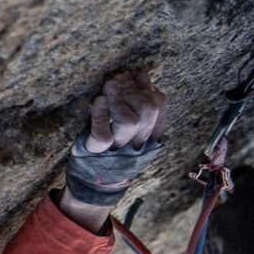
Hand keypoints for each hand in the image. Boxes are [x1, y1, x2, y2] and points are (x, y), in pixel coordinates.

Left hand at [60, 69, 167, 229]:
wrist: (94, 179)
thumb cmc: (112, 145)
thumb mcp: (130, 122)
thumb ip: (139, 99)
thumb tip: (141, 74)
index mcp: (151, 137)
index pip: (159, 103)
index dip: (146, 87)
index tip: (133, 78)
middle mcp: (139, 146)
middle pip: (148, 110)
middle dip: (131, 91)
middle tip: (115, 84)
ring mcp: (119, 150)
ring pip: (130, 122)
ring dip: (117, 100)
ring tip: (107, 92)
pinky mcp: (98, 154)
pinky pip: (102, 136)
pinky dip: (99, 114)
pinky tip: (98, 102)